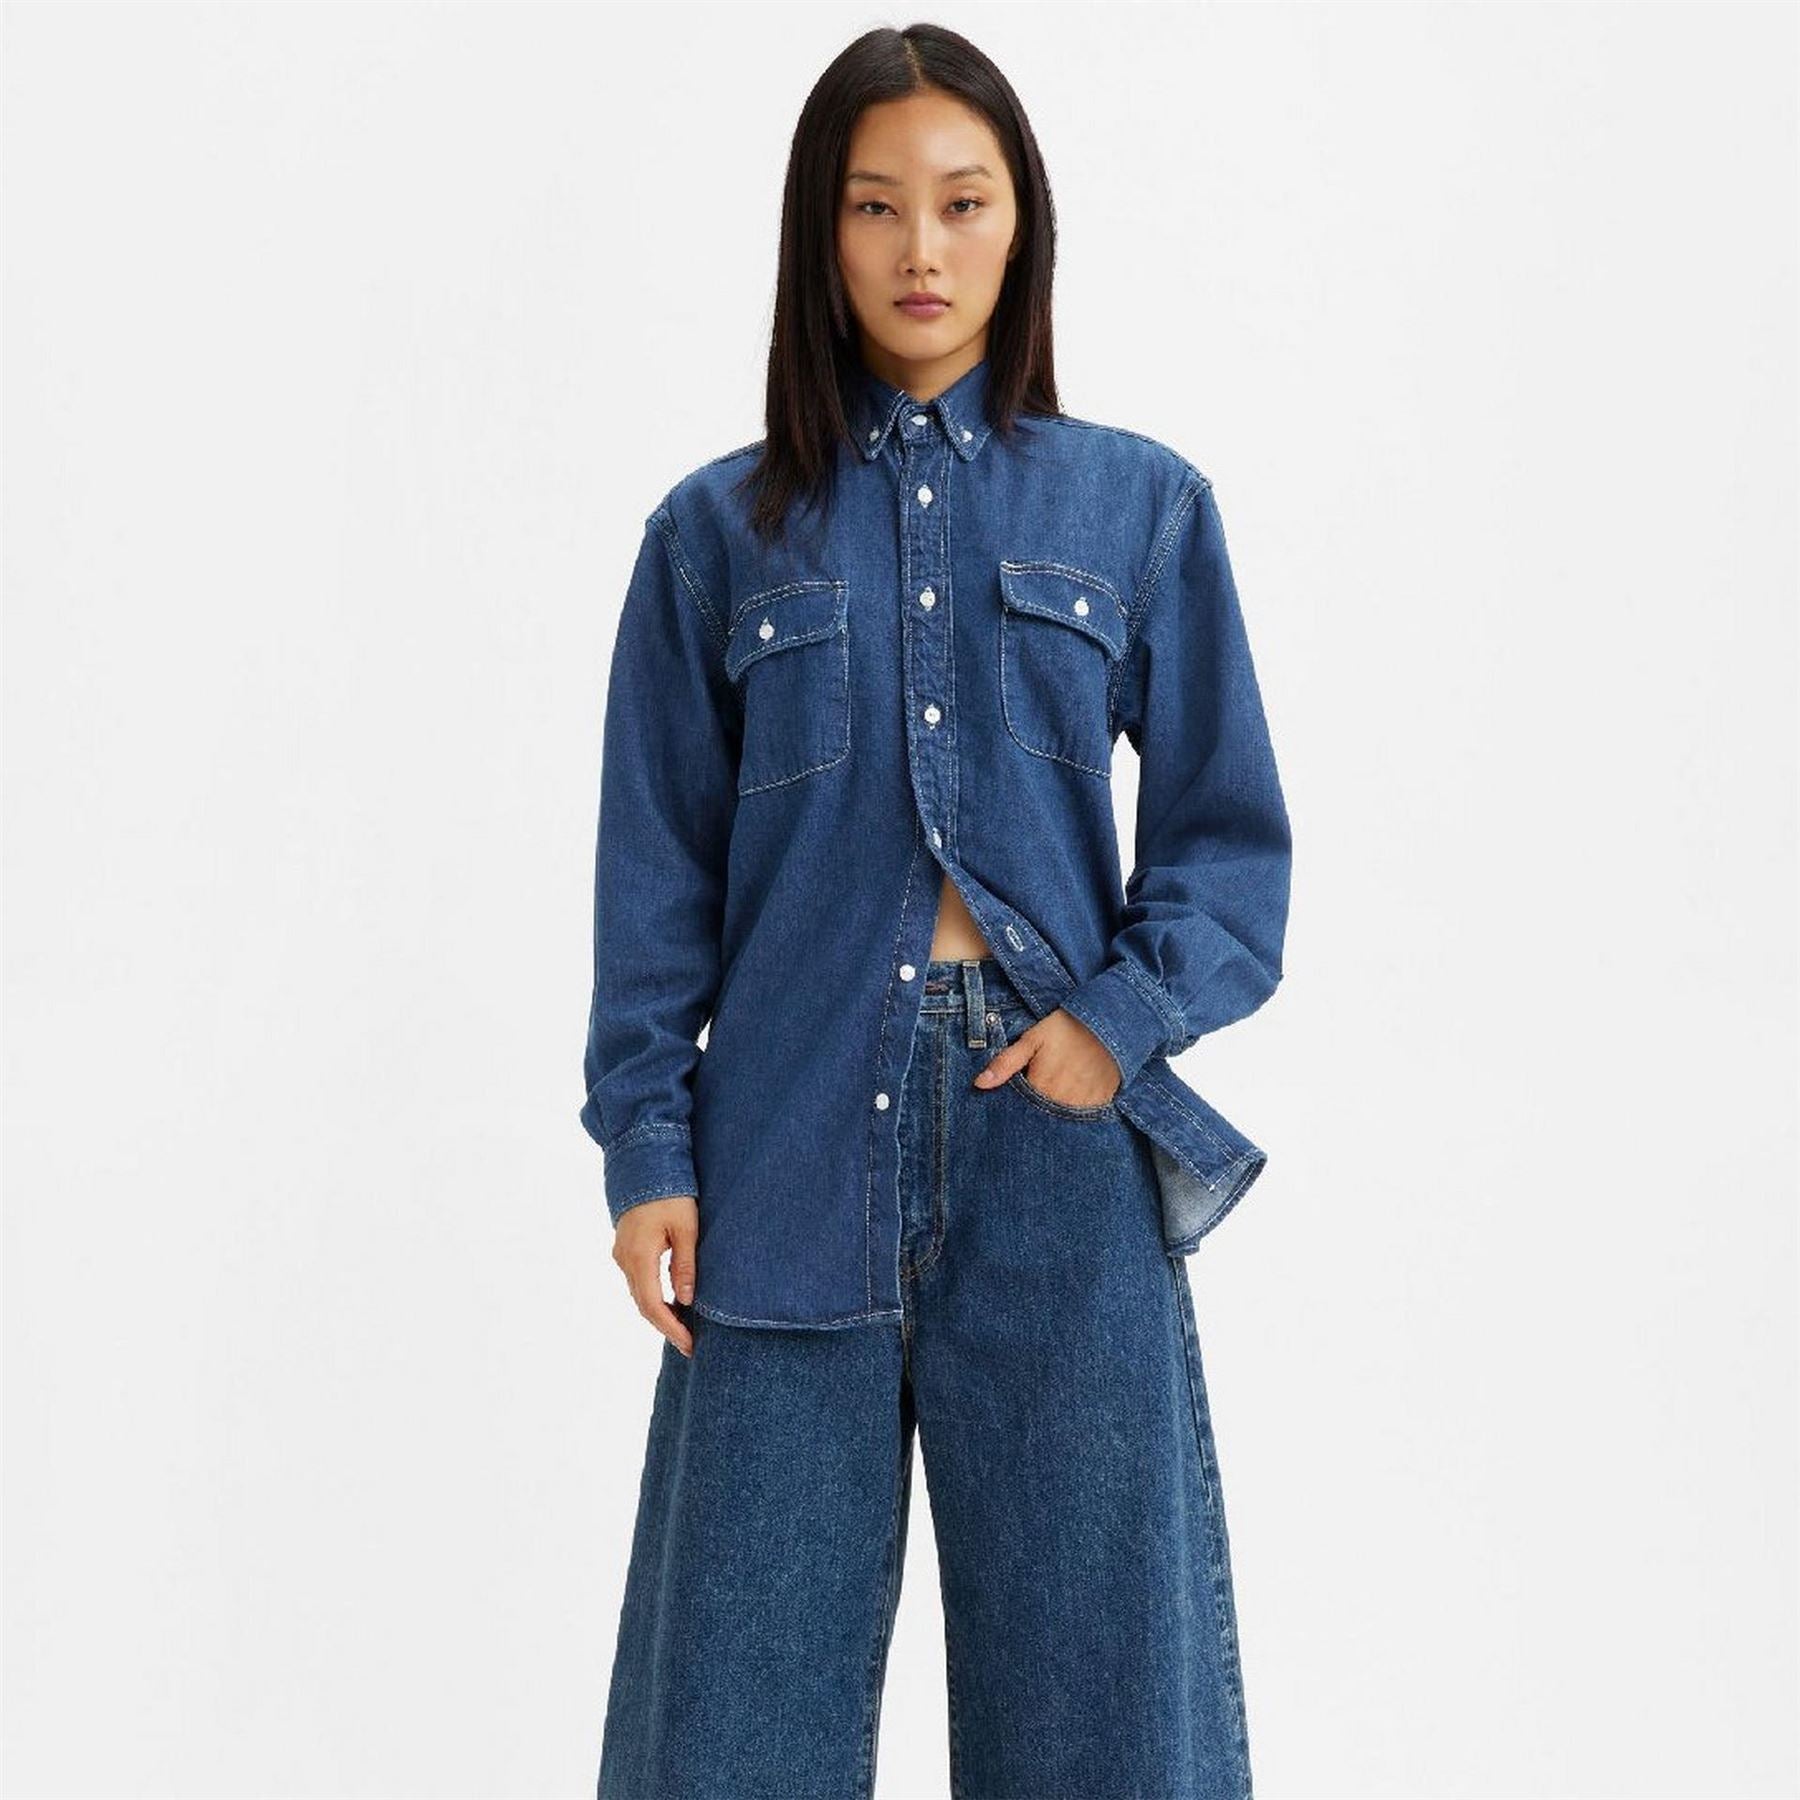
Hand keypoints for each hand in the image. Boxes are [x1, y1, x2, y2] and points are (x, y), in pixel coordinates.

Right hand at [612, 1195, 698, 1356]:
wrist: (644, 1161)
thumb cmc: (670, 1192)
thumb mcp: (686, 1227)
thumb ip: (685, 1264)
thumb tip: (685, 1301)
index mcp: (639, 1256)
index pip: (652, 1305)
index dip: (670, 1328)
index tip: (689, 1344)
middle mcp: (625, 1259)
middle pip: (643, 1304)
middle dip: (666, 1326)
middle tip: (689, 1344)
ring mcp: (622, 1253)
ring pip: (639, 1293)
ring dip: (659, 1312)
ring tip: (684, 1327)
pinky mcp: (625, 1247)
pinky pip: (638, 1280)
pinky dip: (653, 1296)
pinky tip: (671, 1301)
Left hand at [971, 1009, 1121, 1108]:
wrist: (1108, 1021)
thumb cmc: (1066, 1028)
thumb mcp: (1032, 1040)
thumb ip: (1005, 1063)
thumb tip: (979, 1084)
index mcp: (1039, 1087)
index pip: (1021, 1108)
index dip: (1018, 1101)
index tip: (1021, 1091)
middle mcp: (1060, 1101)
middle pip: (1041, 1115)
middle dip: (1036, 1109)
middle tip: (1043, 1086)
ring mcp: (1082, 1105)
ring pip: (1061, 1118)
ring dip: (1056, 1110)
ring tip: (1059, 1090)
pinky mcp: (1100, 1103)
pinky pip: (1083, 1117)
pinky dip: (1077, 1110)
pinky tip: (1075, 1094)